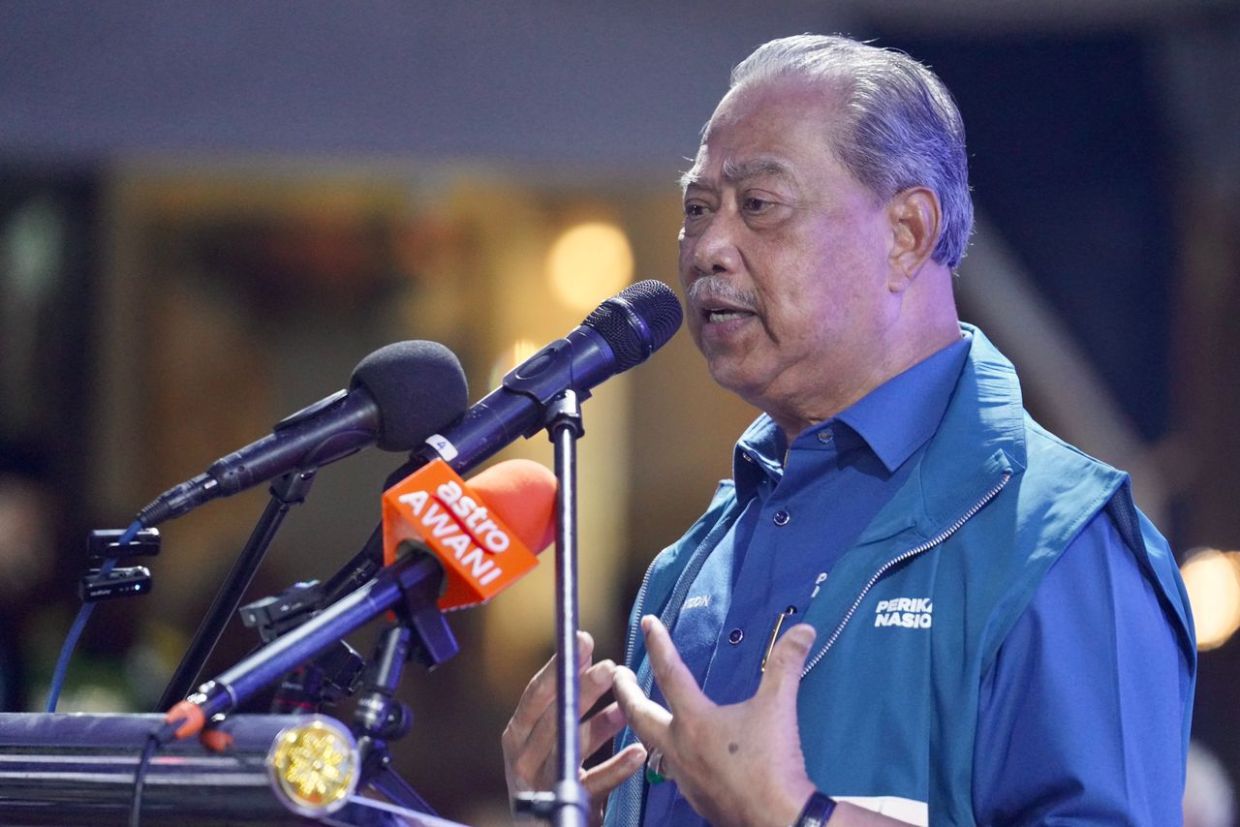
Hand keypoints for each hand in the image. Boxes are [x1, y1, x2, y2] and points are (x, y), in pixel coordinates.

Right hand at [502, 630, 646, 824]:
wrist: (549, 825)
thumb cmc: (553, 776)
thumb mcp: (555, 737)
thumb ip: (571, 704)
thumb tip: (595, 661)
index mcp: (518, 736)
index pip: (535, 695)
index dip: (558, 667)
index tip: (581, 641)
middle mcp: (523, 759)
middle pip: (551, 718)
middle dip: (580, 690)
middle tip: (609, 668)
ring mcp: (542, 785)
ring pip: (569, 747)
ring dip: (600, 724)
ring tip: (626, 707)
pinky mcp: (565, 808)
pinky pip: (593, 784)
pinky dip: (616, 767)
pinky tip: (636, 752)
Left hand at [612, 615, 816, 826]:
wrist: (777, 819)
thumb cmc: (771, 763)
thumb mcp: (778, 706)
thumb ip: (786, 664)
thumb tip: (803, 631)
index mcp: (694, 721)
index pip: (669, 672)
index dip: (658, 644)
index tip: (647, 624)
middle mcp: (679, 747)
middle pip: (640, 715)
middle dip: (625, 693)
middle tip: (617, 676)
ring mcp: (684, 776)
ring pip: (652, 745)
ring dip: (643, 725)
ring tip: (643, 715)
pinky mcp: (696, 797)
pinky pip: (673, 770)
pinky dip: (668, 754)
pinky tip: (679, 754)